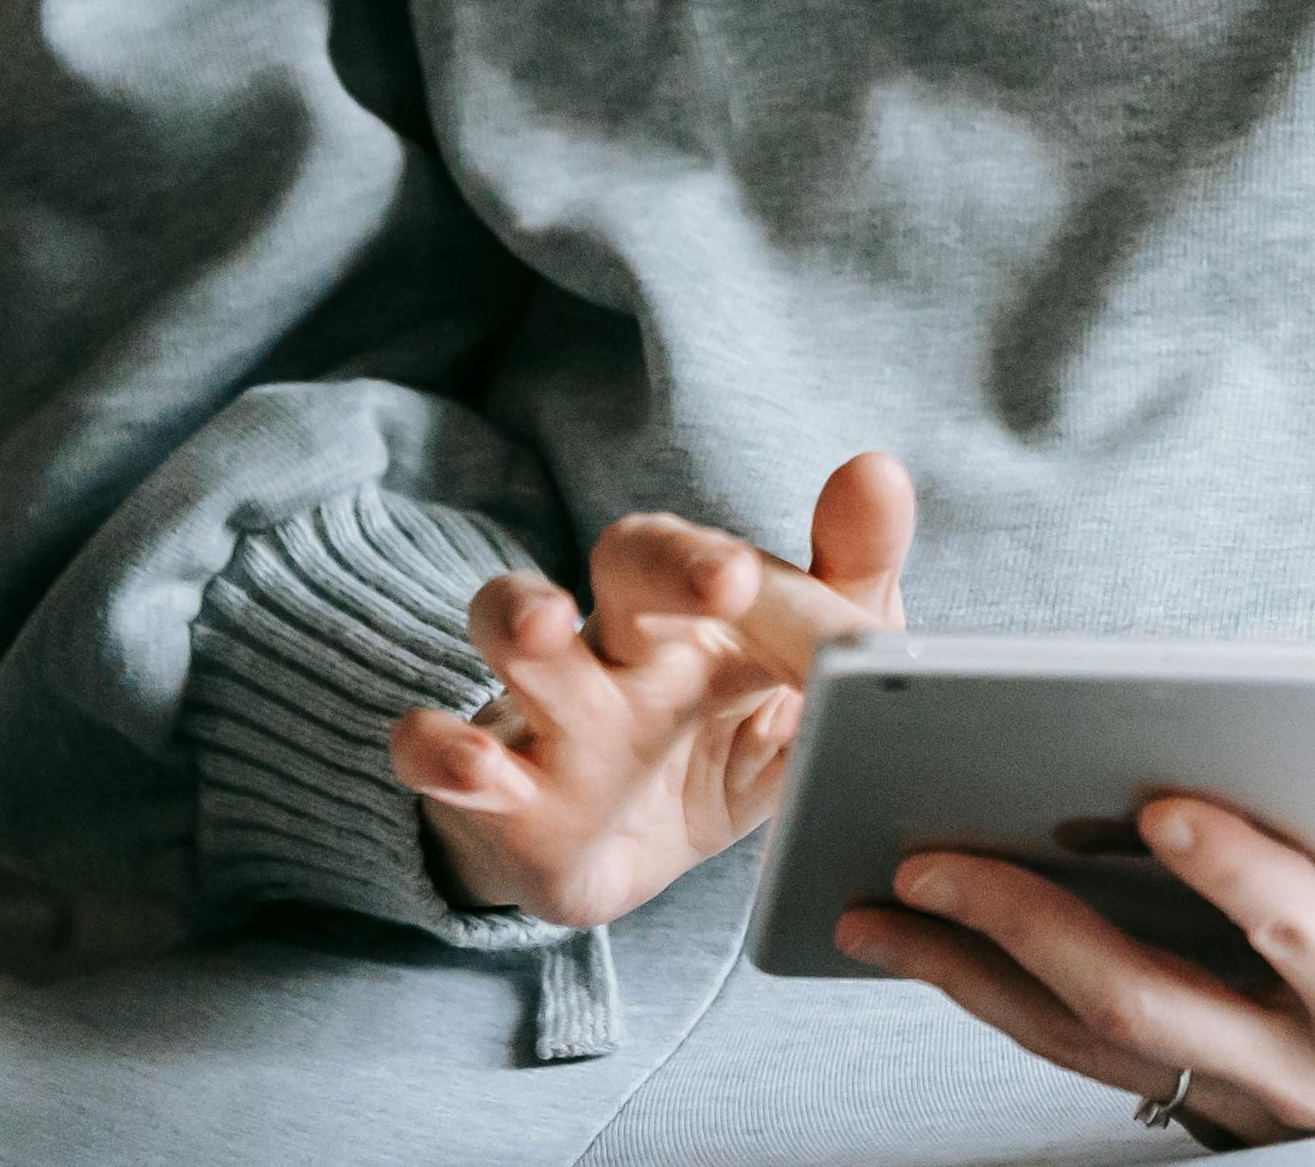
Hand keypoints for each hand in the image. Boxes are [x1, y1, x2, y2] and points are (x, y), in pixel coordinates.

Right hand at [391, 448, 916, 926]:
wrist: (618, 843)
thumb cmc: (725, 732)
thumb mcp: (802, 680)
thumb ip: (849, 592)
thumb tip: (878, 471)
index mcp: (708, 608)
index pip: (744, 567)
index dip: (802, 602)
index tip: (855, 643)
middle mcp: (627, 639)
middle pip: (630, 558)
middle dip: (671, 561)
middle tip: (726, 580)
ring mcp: (550, 710)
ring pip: (514, 631)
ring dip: (522, 620)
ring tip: (545, 625)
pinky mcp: (492, 793)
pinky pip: (436, 753)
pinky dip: (446, 756)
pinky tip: (480, 770)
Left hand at [838, 763, 1314, 1135]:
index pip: (1305, 936)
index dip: (1237, 873)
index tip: (1163, 802)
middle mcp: (1306, 1070)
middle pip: (1145, 1005)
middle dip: (1026, 928)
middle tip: (927, 856)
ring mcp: (1246, 1103)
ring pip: (1086, 1044)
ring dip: (970, 979)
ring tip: (870, 911)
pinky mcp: (1209, 1106)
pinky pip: (1088, 1057)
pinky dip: (1002, 1003)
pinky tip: (931, 948)